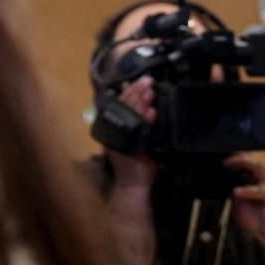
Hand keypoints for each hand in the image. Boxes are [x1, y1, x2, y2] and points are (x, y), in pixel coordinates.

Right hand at [104, 76, 157, 193]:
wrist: (134, 183)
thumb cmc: (137, 161)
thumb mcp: (139, 137)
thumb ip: (140, 122)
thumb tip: (150, 106)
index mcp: (114, 126)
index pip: (120, 104)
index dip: (130, 91)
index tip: (142, 81)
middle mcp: (112, 131)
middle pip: (123, 106)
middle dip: (136, 92)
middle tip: (148, 81)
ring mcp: (117, 139)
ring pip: (128, 115)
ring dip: (140, 102)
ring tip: (150, 91)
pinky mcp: (125, 148)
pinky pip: (136, 131)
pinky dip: (144, 121)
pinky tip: (151, 112)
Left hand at [225, 153, 264, 246]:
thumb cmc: (259, 219)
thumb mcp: (239, 203)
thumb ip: (230, 192)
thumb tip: (216, 183)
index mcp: (257, 177)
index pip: (246, 160)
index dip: (233, 156)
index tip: (217, 154)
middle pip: (252, 159)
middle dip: (237, 155)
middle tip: (222, 156)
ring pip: (259, 168)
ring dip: (243, 163)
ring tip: (228, 164)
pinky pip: (260, 190)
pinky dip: (248, 190)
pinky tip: (237, 191)